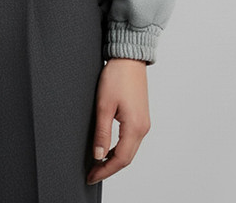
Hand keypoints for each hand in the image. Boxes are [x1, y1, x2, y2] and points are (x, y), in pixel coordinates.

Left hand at [87, 57, 150, 184]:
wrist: (129, 58)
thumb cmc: (117, 77)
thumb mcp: (104, 105)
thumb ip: (102, 132)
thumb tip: (99, 155)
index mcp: (135, 127)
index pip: (120, 159)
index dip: (105, 170)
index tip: (91, 176)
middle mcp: (143, 128)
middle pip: (127, 158)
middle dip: (109, 168)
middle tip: (92, 174)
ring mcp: (144, 123)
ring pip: (130, 150)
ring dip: (115, 160)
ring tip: (97, 164)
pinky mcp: (141, 117)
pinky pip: (131, 140)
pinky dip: (120, 149)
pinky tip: (108, 149)